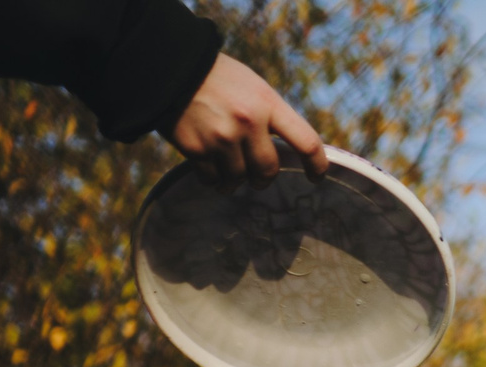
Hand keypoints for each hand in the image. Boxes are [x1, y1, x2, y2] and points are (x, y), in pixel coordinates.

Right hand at [169, 54, 327, 179]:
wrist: (167, 65)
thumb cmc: (216, 77)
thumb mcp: (253, 87)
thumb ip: (271, 116)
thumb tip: (289, 149)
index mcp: (267, 103)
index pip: (306, 142)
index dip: (317, 165)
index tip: (317, 177)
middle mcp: (248, 122)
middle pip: (268, 170)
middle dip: (264, 178)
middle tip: (259, 179)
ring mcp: (221, 137)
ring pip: (238, 178)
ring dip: (236, 181)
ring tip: (230, 176)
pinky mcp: (195, 147)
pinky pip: (211, 178)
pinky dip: (213, 180)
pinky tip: (211, 173)